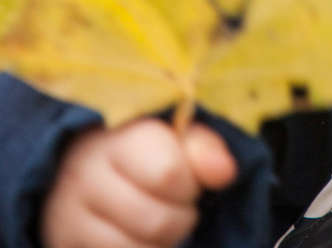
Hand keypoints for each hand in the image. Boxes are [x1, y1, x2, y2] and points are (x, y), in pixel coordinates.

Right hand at [40, 118, 236, 247]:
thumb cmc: (140, 148)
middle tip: (177, 203)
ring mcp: (69, 218)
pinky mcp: (64, 243)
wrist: (77, 164)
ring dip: (163, 244)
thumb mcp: (173, 135)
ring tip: (159, 220)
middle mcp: (87, 177)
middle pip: (158, 223)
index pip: (168, 174)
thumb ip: (202, 148)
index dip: (190, 184)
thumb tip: (226, 172)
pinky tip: (139, 238)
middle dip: (182, 218)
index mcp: (119, 140)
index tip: (188, 178)